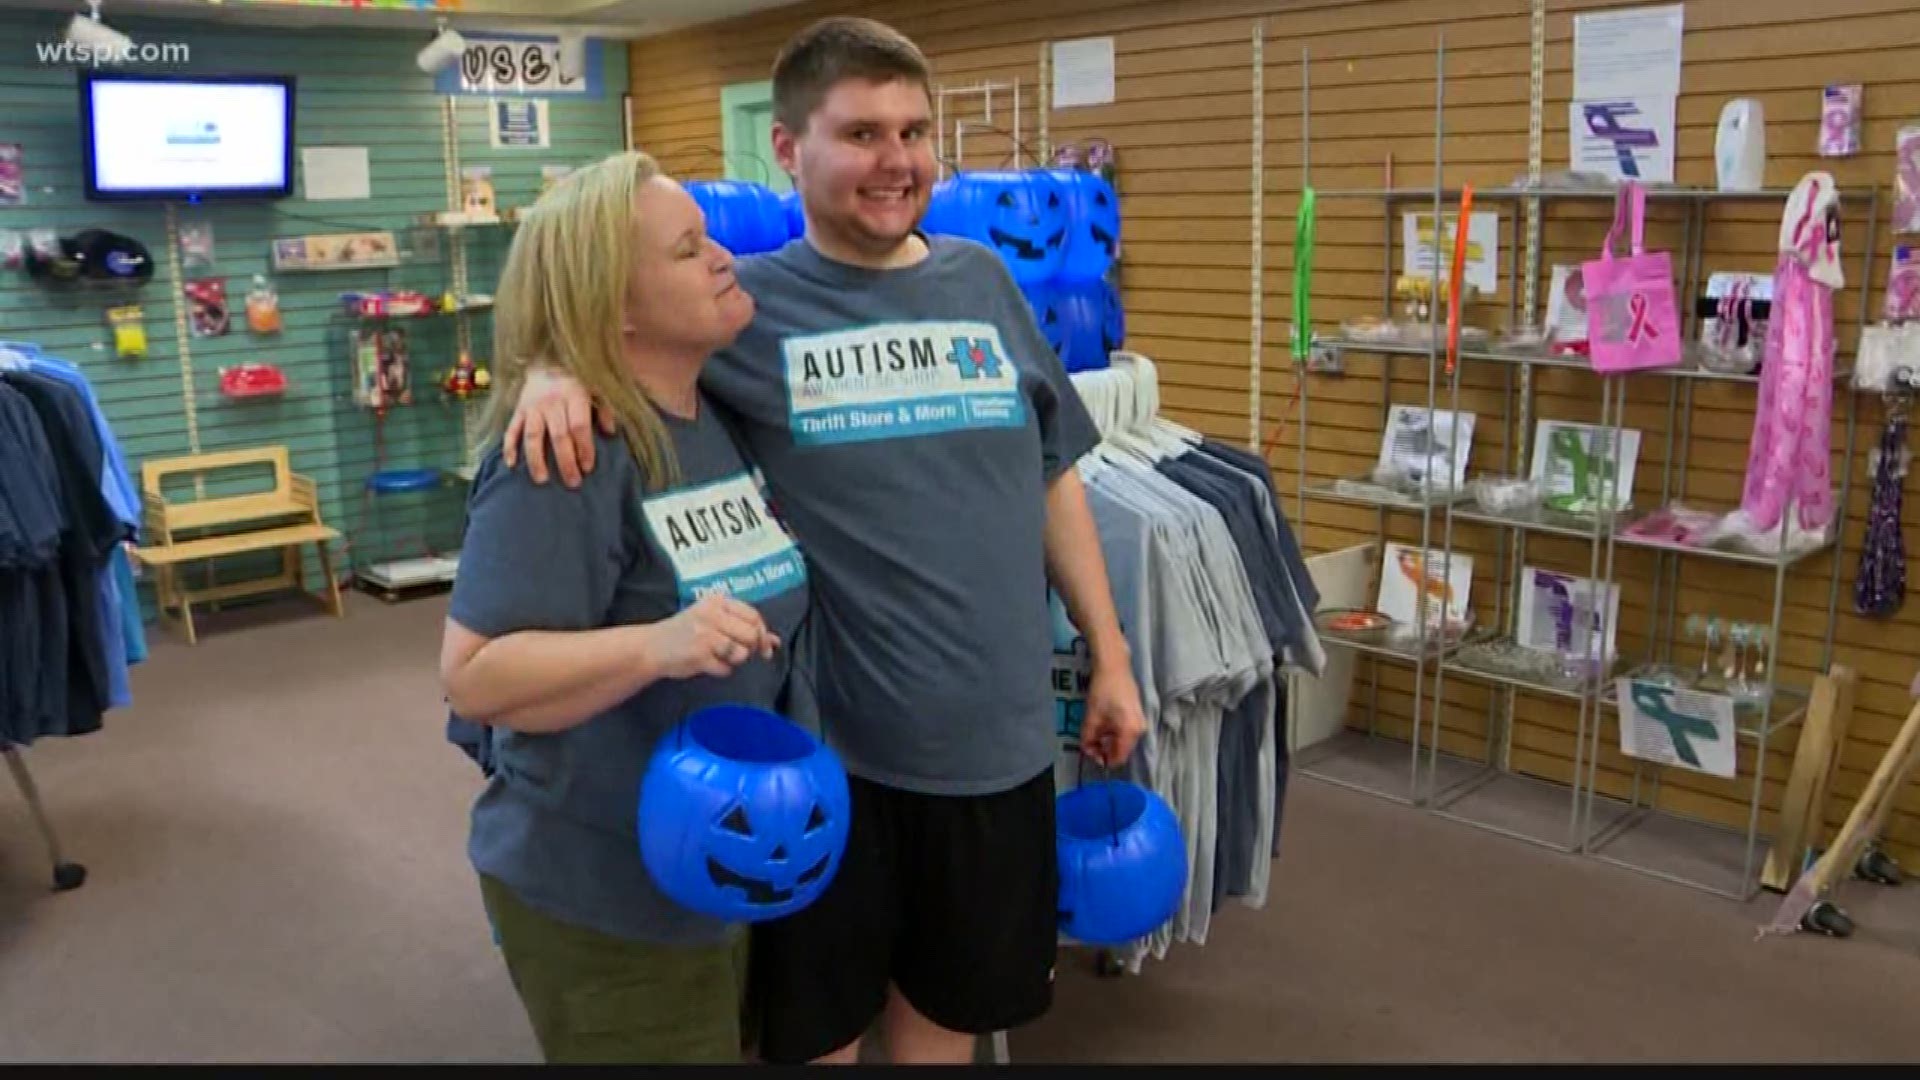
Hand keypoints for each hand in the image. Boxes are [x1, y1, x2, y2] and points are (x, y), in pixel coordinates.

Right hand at [502, 363, 615, 487]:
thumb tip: (610, 432)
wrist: (545, 359)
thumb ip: (605, 409)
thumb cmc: (576, 380)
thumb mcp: (596, 388)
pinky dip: (509, 446)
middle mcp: (552, 402)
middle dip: (565, 461)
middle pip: (558, 436)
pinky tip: (511, 464)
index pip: (579, 426)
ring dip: (536, 459)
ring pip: (533, 436)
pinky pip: (511, 429)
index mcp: (574, 396)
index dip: (584, 448)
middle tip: (572, 482)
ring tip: (542, 480)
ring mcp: (532, 406)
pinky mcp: (518, 409)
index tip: (587, 467)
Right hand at [644, 594, 780, 681]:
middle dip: (750, 648)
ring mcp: (704, 635)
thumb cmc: (687, 633)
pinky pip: (725, 669)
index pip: (753, 616)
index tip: (764, 646)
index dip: (762, 633)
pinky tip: (707, 664)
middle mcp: (711, 614)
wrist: (651, 647)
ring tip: (716, 656)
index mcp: (716, 601)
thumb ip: (744, 626)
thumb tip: (775, 641)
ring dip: (733, 660)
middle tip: (735, 652)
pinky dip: (720, 670)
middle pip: (751, 635)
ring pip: (741, 653)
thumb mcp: (714, 621)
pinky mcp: (698, 655)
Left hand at [1079, 661, 1146, 768]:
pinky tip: (1104, 723)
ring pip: (1123, 741)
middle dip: (1105, 750)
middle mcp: (1140, 730)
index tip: (1090, 752)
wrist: (1115, 667)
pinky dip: (1114, 732)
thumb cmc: (1102, 691)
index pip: (1118, 758)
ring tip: (1095, 731)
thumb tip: (1088, 752)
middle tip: (1090, 741)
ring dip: (1109, 740)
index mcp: (1130, 732)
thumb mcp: (1091, 718)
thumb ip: (1088, 739)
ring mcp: (1141, 723)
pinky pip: (1126, 732)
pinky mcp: (1138, 716)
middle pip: (1122, 751)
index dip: (1103, 760)